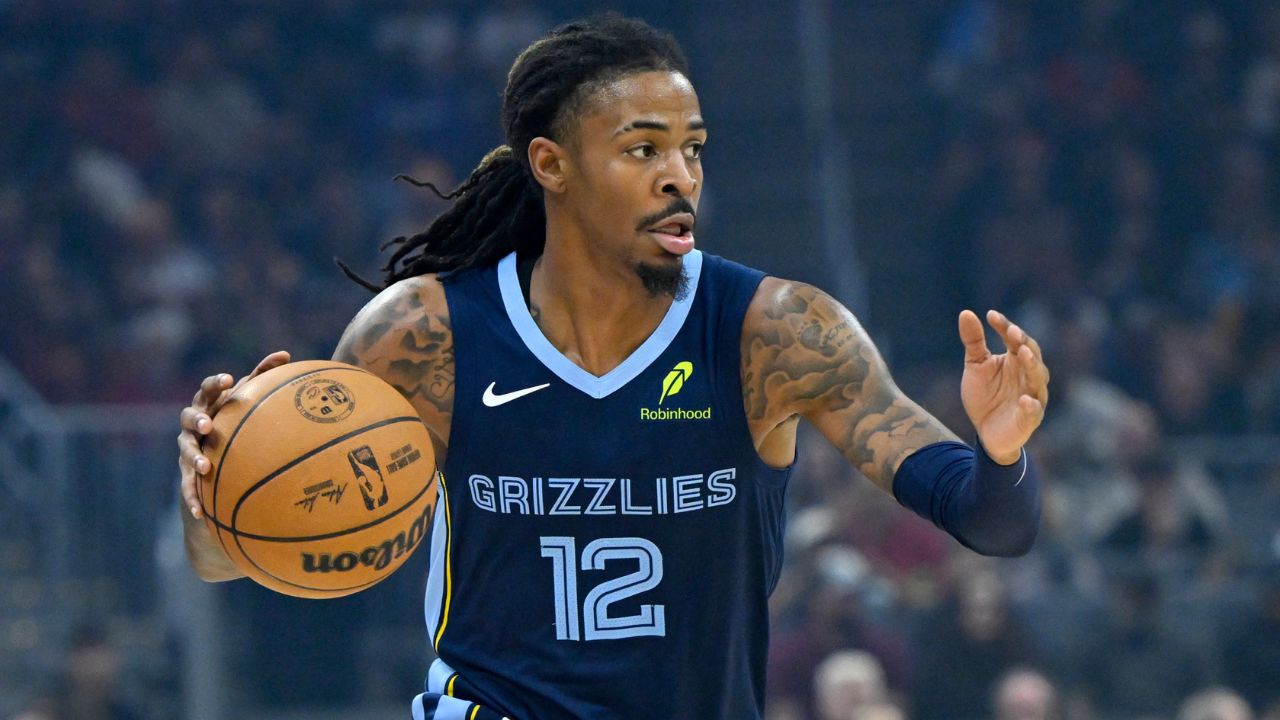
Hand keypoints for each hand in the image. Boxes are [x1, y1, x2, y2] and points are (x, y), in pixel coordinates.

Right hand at [177, 350, 290, 517]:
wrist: (216, 459)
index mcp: (209, 405)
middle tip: (208, 425)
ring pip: (185, 451)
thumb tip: (286, 354)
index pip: (208, 390)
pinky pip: (187, 487)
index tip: (230, 381)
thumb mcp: (249, 400)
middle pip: (188, 417)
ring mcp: (187, 449)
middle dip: (196, 420)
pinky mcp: (187, 474)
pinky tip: (201, 512)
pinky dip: (193, 498)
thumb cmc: (236, 421)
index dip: (216, 384)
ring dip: (193, 457)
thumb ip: (263, 377)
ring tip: (205, 466)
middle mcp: (193, 425)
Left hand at [958, 310, 1048, 463]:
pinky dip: (1031, 405)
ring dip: (1032, 365)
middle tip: (1012, 332)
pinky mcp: (1030, 418)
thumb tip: (965, 313)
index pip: (1015, 338)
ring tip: (1022, 353)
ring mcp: (1032, 396)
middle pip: (1032, 354)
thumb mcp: (975, 366)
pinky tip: (1024, 400)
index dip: (1005, 326)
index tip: (991, 315)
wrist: (985, 431)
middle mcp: (1028, 375)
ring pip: (1038, 378)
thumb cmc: (985, 396)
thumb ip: (974, 342)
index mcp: (1015, 360)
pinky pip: (1034, 410)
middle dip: (1023, 343)